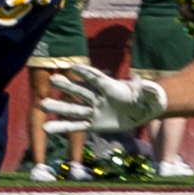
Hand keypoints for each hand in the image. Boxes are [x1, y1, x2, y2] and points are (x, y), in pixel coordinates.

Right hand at [41, 63, 167, 132]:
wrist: (143, 110)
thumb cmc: (148, 99)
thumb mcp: (151, 95)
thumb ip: (146, 89)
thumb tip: (143, 84)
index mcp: (112, 88)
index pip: (97, 79)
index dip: (86, 73)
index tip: (73, 67)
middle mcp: (99, 97)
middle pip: (82, 91)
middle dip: (68, 86)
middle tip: (52, 79)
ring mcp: (95, 110)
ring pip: (75, 109)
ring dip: (59, 107)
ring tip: (42, 105)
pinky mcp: (93, 124)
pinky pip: (76, 126)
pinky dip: (62, 127)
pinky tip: (47, 128)